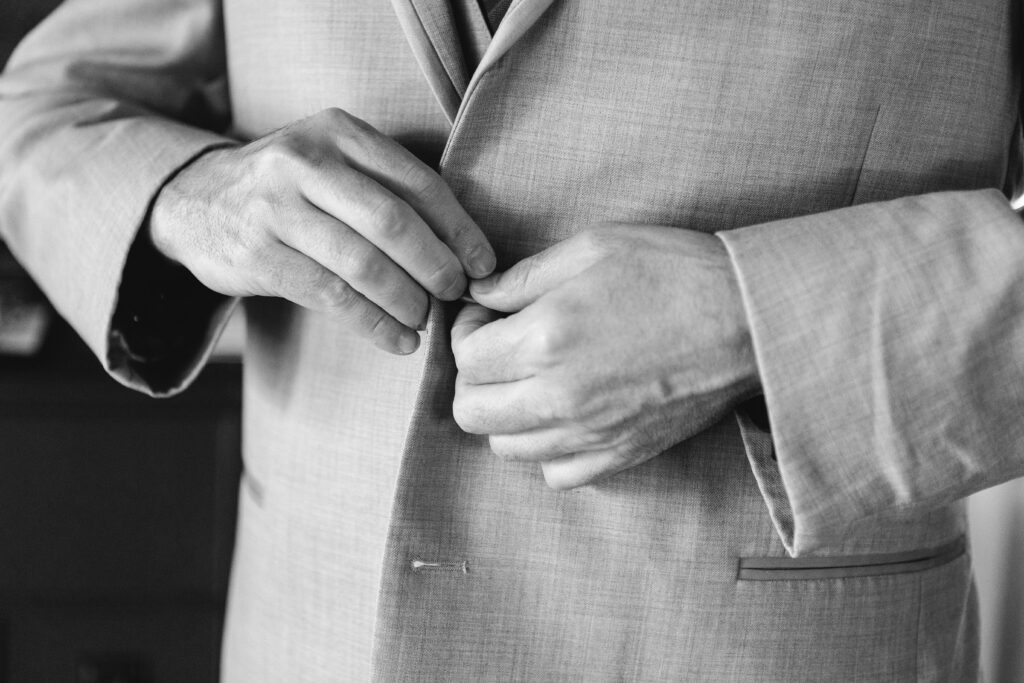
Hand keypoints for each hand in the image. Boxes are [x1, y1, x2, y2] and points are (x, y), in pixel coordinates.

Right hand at [149, 108, 494, 353]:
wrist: (196, 200)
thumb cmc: (290, 188)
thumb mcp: (334, 164)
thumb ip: (388, 191)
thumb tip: (463, 250)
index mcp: (339, 132)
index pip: (417, 182)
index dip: (459, 228)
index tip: (483, 264)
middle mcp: (305, 162)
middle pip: (392, 222)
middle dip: (436, 266)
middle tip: (455, 294)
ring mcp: (275, 208)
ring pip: (362, 264)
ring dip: (407, 300)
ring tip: (425, 319)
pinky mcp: (258, 255)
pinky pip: (332, 297)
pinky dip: (374, 324)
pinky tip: (399, 340)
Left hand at [450, 224, 759, 488]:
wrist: (748, 320)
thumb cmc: (674, 272)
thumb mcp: (593, 248)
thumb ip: (524, 276)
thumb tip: (479, 295)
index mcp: (546, 338)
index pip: (464, 358)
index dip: (465, 331)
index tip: (486, 317)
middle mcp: (559, 396)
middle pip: (471, 412)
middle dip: (473, 377)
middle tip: (498, 350)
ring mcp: (590, 434)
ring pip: (506, 448)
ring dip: (504, 414)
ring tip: (530, 381)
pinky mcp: (620, 454)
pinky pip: (556, 475)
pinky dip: (547, 451)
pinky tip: (565, 415)